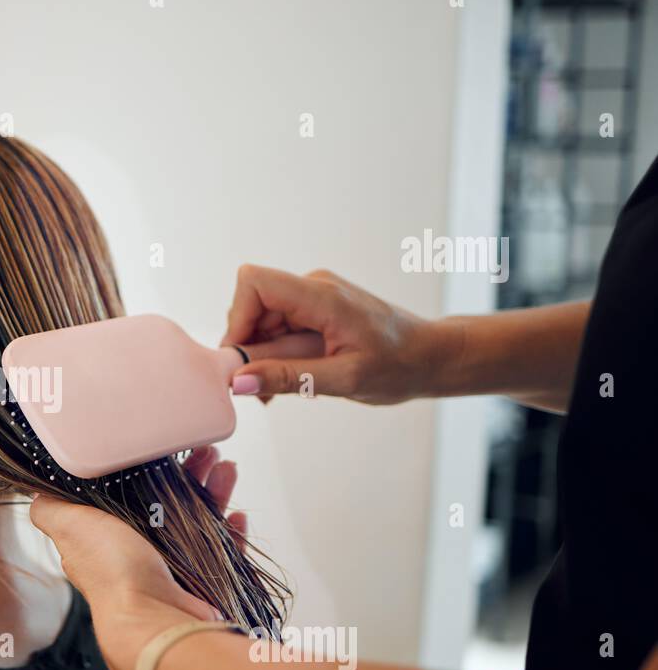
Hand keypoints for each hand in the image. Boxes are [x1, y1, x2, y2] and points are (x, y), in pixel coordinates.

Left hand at [29, 447, 245, 669]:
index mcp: (106, 539)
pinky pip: (221, 551)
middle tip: (204, 452)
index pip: (126, 494)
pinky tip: (237, 513)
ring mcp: (172, 569)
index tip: (162, 447)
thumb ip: (51, 509)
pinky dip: (230, 531)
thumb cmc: (114, 575)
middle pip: (167, 503)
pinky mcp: (202, 583)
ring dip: (213, 491)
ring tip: (224, 467)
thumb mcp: (70, 527)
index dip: (144, 468)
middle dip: (187, 474)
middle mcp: (138, 554)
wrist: (156, 622)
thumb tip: (39, 492)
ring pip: (198, 520)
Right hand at [224, 264, 455, 404]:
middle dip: (249, 347)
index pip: (254, 283)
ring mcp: (313, 296)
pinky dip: (275, 353)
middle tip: (265, 386)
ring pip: (261, 319)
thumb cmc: (400, 366)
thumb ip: (289, 377)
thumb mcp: (344, 379)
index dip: (238, 320)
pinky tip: (291, 376)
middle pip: (252, 305)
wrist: (432, 357)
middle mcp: (313, 287)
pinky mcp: (314, 309)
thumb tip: (240, 381)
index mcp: (322, 296)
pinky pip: (277, 326)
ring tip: (284, 386)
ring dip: (262, 355)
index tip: (245, 359)